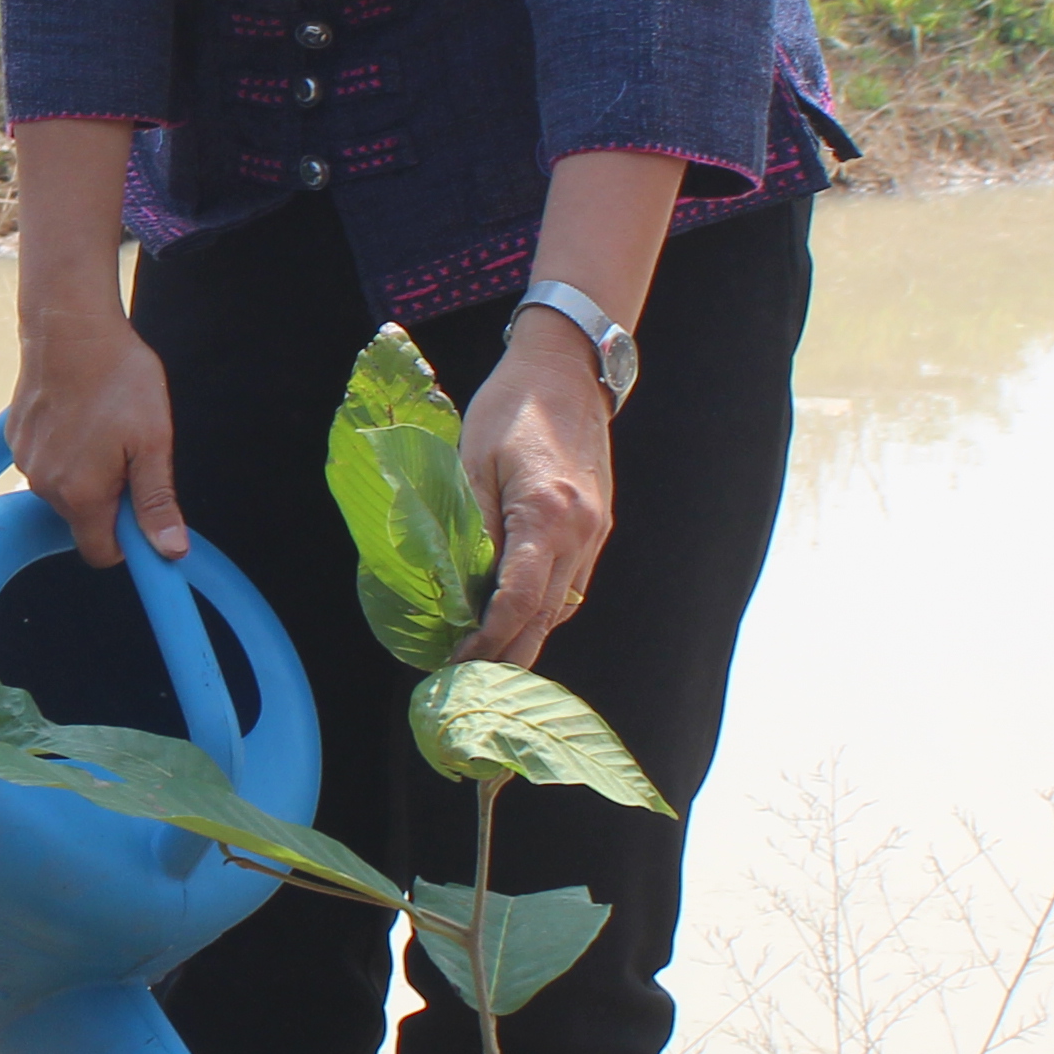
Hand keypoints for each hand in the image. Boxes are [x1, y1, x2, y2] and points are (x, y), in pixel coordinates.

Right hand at [10, 307, 183, 570]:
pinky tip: (79, 415)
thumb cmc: (117, 378)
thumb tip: (170, 551)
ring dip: (84, 474)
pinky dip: (63, 451)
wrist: (69, 325)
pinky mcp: (14, 439)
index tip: (142, 504)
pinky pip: (44, 463)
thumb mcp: (152, 441)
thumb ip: (156, 502)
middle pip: (82, 520)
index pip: (101, 553)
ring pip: (63, 490)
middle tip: (128, 452)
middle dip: (108, 499)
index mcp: (81, 495)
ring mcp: (24, 462)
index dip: (128, 539)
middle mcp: (44, 486)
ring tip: (103, 426)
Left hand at [456, 322, 615, 670]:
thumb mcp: (473, 461)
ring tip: (482, 659)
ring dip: (525, 638)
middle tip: (466, 683)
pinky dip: (541, 610)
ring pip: (560, 608)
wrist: (567, 370)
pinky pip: (570, 586)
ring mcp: (594, 534)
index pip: (519, 602)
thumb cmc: (510, 407)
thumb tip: (456, 589)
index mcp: (547, 515)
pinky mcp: (597, 528)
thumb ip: (470, 527)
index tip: (456, 662)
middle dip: (507, 657)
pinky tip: (512, 618)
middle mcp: (580, 534)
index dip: (488, 641)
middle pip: (545, 618)